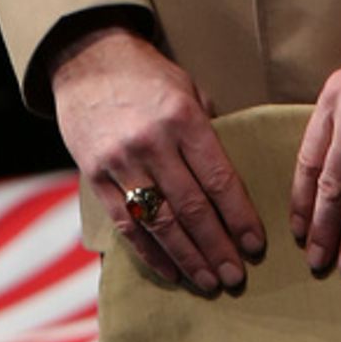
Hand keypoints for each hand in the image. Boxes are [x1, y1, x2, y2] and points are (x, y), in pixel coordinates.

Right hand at [47, 21, 264, 293]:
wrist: (85, 58)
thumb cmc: (146, 74)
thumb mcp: (187, 88)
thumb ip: (208, 130)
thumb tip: (228, 177)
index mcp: (183, 118)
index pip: (219, 179)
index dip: (239, 217)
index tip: (255, 246)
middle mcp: (152, 143)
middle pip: (192, 208)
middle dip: (218, 248)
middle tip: (236, 278)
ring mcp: (121, 161)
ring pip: (159, 223)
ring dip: (188, 258)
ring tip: (209, 283)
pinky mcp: (95, 175)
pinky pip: (125, 224)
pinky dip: (149, 252)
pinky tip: (170, 271)